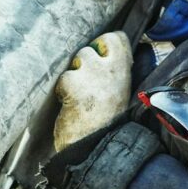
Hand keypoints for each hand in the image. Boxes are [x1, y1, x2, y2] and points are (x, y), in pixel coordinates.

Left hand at [53, 31, 132, 151]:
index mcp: (124, 72)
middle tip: (85, 82)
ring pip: (77, 60)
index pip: (117, 38)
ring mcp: (92, 75)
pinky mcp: (73, 84)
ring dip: (73, 76)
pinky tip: (69, 105)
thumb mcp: (120, 94)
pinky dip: (63, 91)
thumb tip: (102, 54)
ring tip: (79, 97)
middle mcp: (110, 69)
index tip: (100, 58)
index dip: (104, 45)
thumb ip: (113, 74)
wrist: (96, 150)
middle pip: (92, 46)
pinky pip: (64, 78)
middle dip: (84, 61)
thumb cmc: (107, 124)